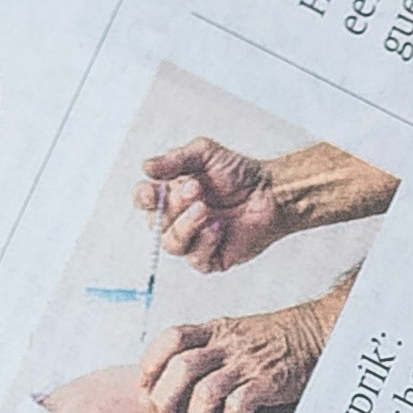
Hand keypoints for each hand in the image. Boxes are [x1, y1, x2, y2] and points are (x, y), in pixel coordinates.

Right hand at [134, 135, 277, 270]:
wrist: (269, 192)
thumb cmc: (238, 171)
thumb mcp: (204, 153)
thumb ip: (174, 160)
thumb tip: (145, 167)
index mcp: (171, 192)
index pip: (144, 200)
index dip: (144, 197)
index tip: (154, 190)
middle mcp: (178, 217)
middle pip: (156, 223)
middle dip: (174, 206)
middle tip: (196, 188)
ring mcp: (194, 239)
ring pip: (172, 244)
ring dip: (186, 225)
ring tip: (206, 210)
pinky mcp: (212, 258)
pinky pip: (196, 259)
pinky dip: (204, 243)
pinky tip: (219, 228)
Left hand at [135, 271, 353, 412]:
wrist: (313, 332)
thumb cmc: (267, 340)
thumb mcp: (230, 332)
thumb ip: (202, 347)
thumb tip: (164, 374)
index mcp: (214, 330)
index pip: (171, 338)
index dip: (150, 363)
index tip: (144, 386)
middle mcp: (227, 345)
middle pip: (181, 367)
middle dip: (165, 396)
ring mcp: (247, 364)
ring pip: (206, 391)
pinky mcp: (269, 383)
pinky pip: (239, 405)